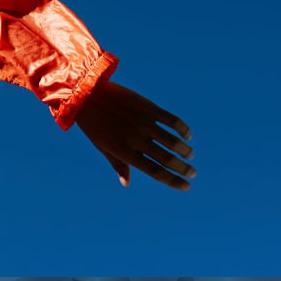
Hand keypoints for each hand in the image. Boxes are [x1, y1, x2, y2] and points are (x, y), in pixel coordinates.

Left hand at [74, 80, 194, 190]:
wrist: (88, 95)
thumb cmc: (94, 125)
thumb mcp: (103, 147)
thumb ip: (118, 165)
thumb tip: (127, 184)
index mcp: (124, 152)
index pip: (154, 171)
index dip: (173, 180)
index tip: (187, 186)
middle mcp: (135, 139)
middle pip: (166, 159)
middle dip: (183, 168)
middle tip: (193, 173)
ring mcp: (143, 123)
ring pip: (172, 141)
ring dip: (185, 150)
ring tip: (190, 155)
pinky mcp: (148, 108)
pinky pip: (172, 120)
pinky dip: (183, 129)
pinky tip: (187, 135)